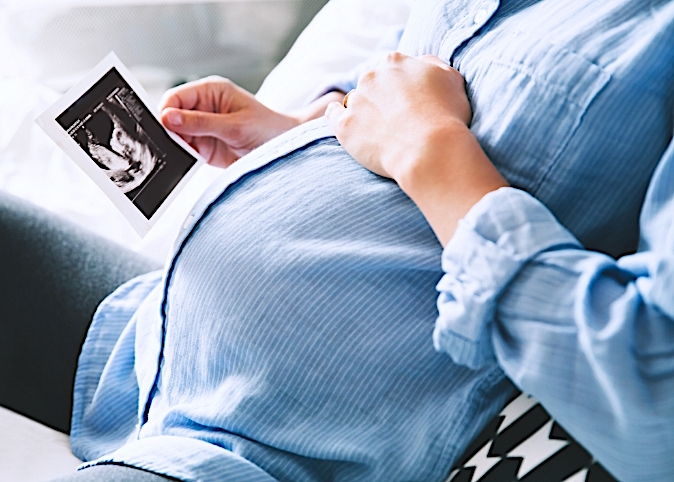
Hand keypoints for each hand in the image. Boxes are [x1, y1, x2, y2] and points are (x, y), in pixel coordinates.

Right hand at [160, 76, 299, 167]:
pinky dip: (184, 158)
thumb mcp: (235, 125)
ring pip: (176, 136)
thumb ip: (201, 122)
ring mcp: (203, 128)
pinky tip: (189, 162)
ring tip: (186, 154)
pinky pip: (186, 151)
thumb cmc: (267, 129)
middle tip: (172, 144)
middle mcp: (203, 108)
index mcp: (210, 91)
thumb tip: (168, 117)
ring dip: (176, 146)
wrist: (285, 150)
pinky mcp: (206, 147)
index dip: (166, 111)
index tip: (164, 127)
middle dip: (169, 130)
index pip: (176, 97)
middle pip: (171, 116)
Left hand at [326, 53, 507, 244]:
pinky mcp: (345, 125)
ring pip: (355, 100)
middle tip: (395, 120)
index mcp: (396, 62)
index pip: (392, 68)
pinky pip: (333, 114)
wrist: (429, 150)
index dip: (400, 86)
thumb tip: (421, 63)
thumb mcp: (451, 79)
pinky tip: (346, 123)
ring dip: (364, 111)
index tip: (407, 102)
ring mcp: (356, 100)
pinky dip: (337, 116)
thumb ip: (432, 65)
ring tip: (379, 131)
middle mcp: (372, 76)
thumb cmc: (446, 117)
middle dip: (381, 98)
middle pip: (372, 83)